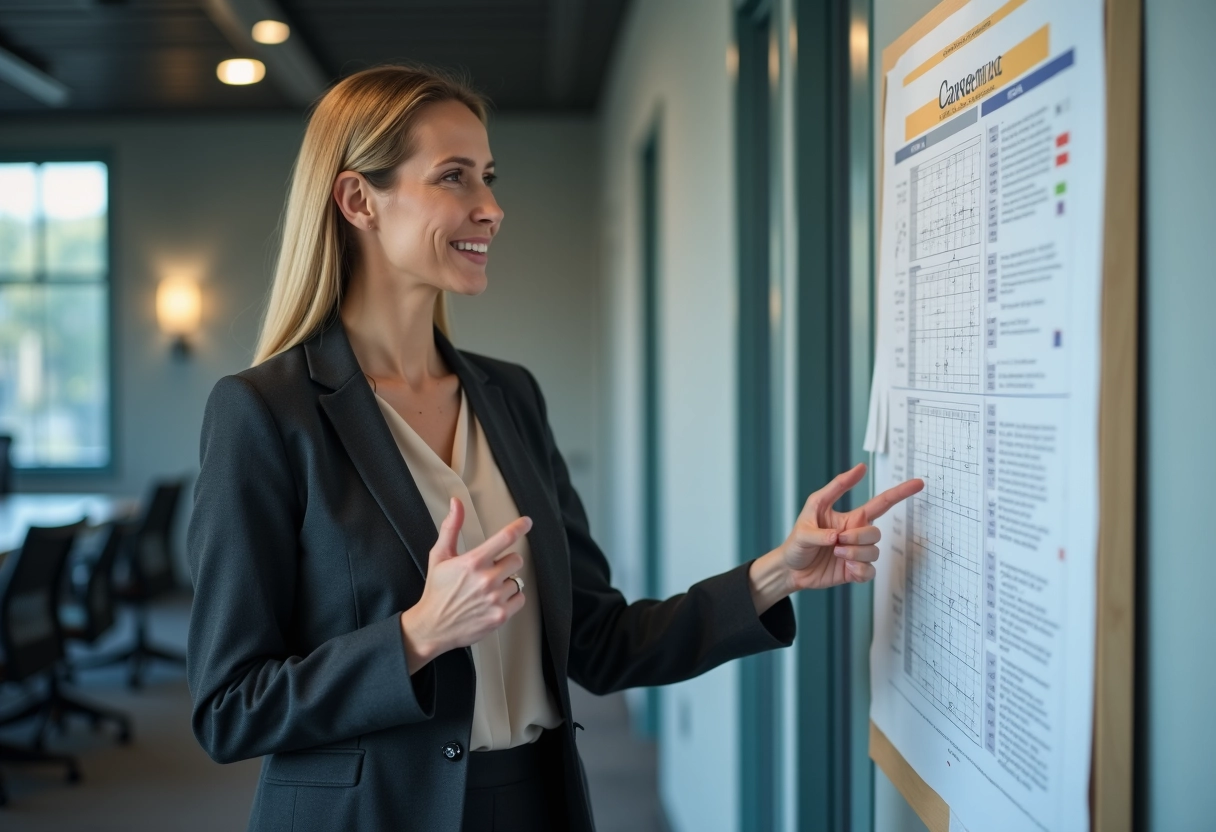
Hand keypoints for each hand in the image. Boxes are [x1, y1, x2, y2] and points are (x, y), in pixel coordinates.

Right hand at [399, 498, 528, 673]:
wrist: (432, 626)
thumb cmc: (437, 590)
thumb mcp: (440, 556)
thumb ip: (451, 528)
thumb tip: (457, 503)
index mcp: (473, 562)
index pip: (504, 538)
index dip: (519, 527)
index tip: (527, 522)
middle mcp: (486, 579)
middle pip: (516, 560)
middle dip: (505, 563)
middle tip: (489, 571)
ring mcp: (495, 599)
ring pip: (517, 580)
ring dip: (506, 582)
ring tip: (487, 590)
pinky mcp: (500, 616)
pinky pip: (520, 599)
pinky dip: (511, 599)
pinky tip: (494, 600)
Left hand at [779, 463, 922, 589]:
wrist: (791, 570)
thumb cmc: (797, 542)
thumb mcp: (803, 525)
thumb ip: (820, 529)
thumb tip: (839, 535)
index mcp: (848, 517)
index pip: (880, 503)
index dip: (899, 493)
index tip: (918, 483)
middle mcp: (856, 534)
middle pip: (876, 531)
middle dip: (859, 537)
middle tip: (837, 541)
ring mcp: (857, 553)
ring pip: (874, 551)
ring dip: (855, 554)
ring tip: (836, 553)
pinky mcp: (856, 571)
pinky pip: (870, 571)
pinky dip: (859, 571)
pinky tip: (846, 569)